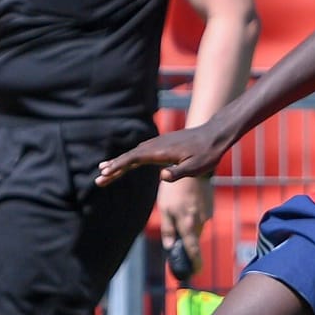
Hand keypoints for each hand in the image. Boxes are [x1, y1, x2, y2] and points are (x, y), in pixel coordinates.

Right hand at [98, 124, 232, 186]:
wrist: (215, 135)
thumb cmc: (208, 153)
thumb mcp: (197, 167)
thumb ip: (179, 172)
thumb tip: (162, 176)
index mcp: (161, 152)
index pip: (133, 159)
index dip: (118, 166)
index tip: (105, 172)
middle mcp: (156, 145)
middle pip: (129, 157)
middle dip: (113, 168)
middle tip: (99, 180)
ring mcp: (158, 143)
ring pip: (134, 154)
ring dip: (119, 163)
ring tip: (105, 171)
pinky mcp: (163, 144)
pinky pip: (142, 152)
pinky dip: (131, 158)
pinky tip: (126, 163)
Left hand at [154, 175, 211, 275]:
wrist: (191, 168)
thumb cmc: (173, 189)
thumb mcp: (164, 210)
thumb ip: (167, 231)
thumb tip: (170, 248)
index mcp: (187, 225)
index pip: (193, 251)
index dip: (195, 264)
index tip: (195, 273)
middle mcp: (200, 223)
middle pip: (194, 239)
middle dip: (186, 242)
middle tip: (175, 237)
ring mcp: (207, 215)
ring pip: (197, 228)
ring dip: (188, 226)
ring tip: (178, 209)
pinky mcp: (210, 207)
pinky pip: (201, 218)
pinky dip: (193, 216)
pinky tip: (186, 202)